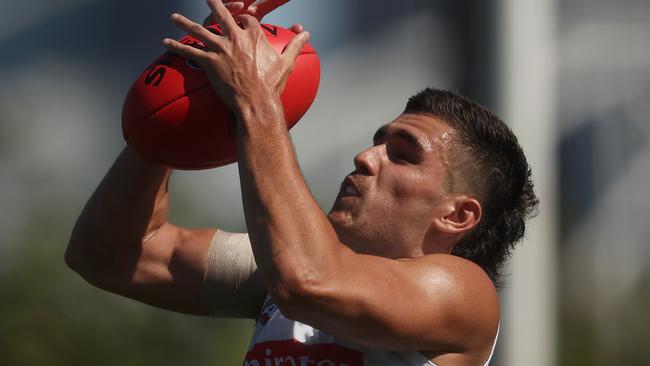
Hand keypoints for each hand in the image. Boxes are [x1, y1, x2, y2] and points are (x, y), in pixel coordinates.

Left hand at [163, 0, 309, 115]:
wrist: (256, 102)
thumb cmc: (272, 84)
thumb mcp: (287, 61)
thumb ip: (295, 44)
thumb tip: (306, 33)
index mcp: (254, 36)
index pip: (246, 19)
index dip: (243, 18)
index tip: (241, 19)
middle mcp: (235, 38)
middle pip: (221, 15)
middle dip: (213, 4)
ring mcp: (220, 49)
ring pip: (199, 30)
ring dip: (184, 23)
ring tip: (174, 17)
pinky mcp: (209, 63)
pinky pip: (189, 51)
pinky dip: (176, 45)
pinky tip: (165, 41)